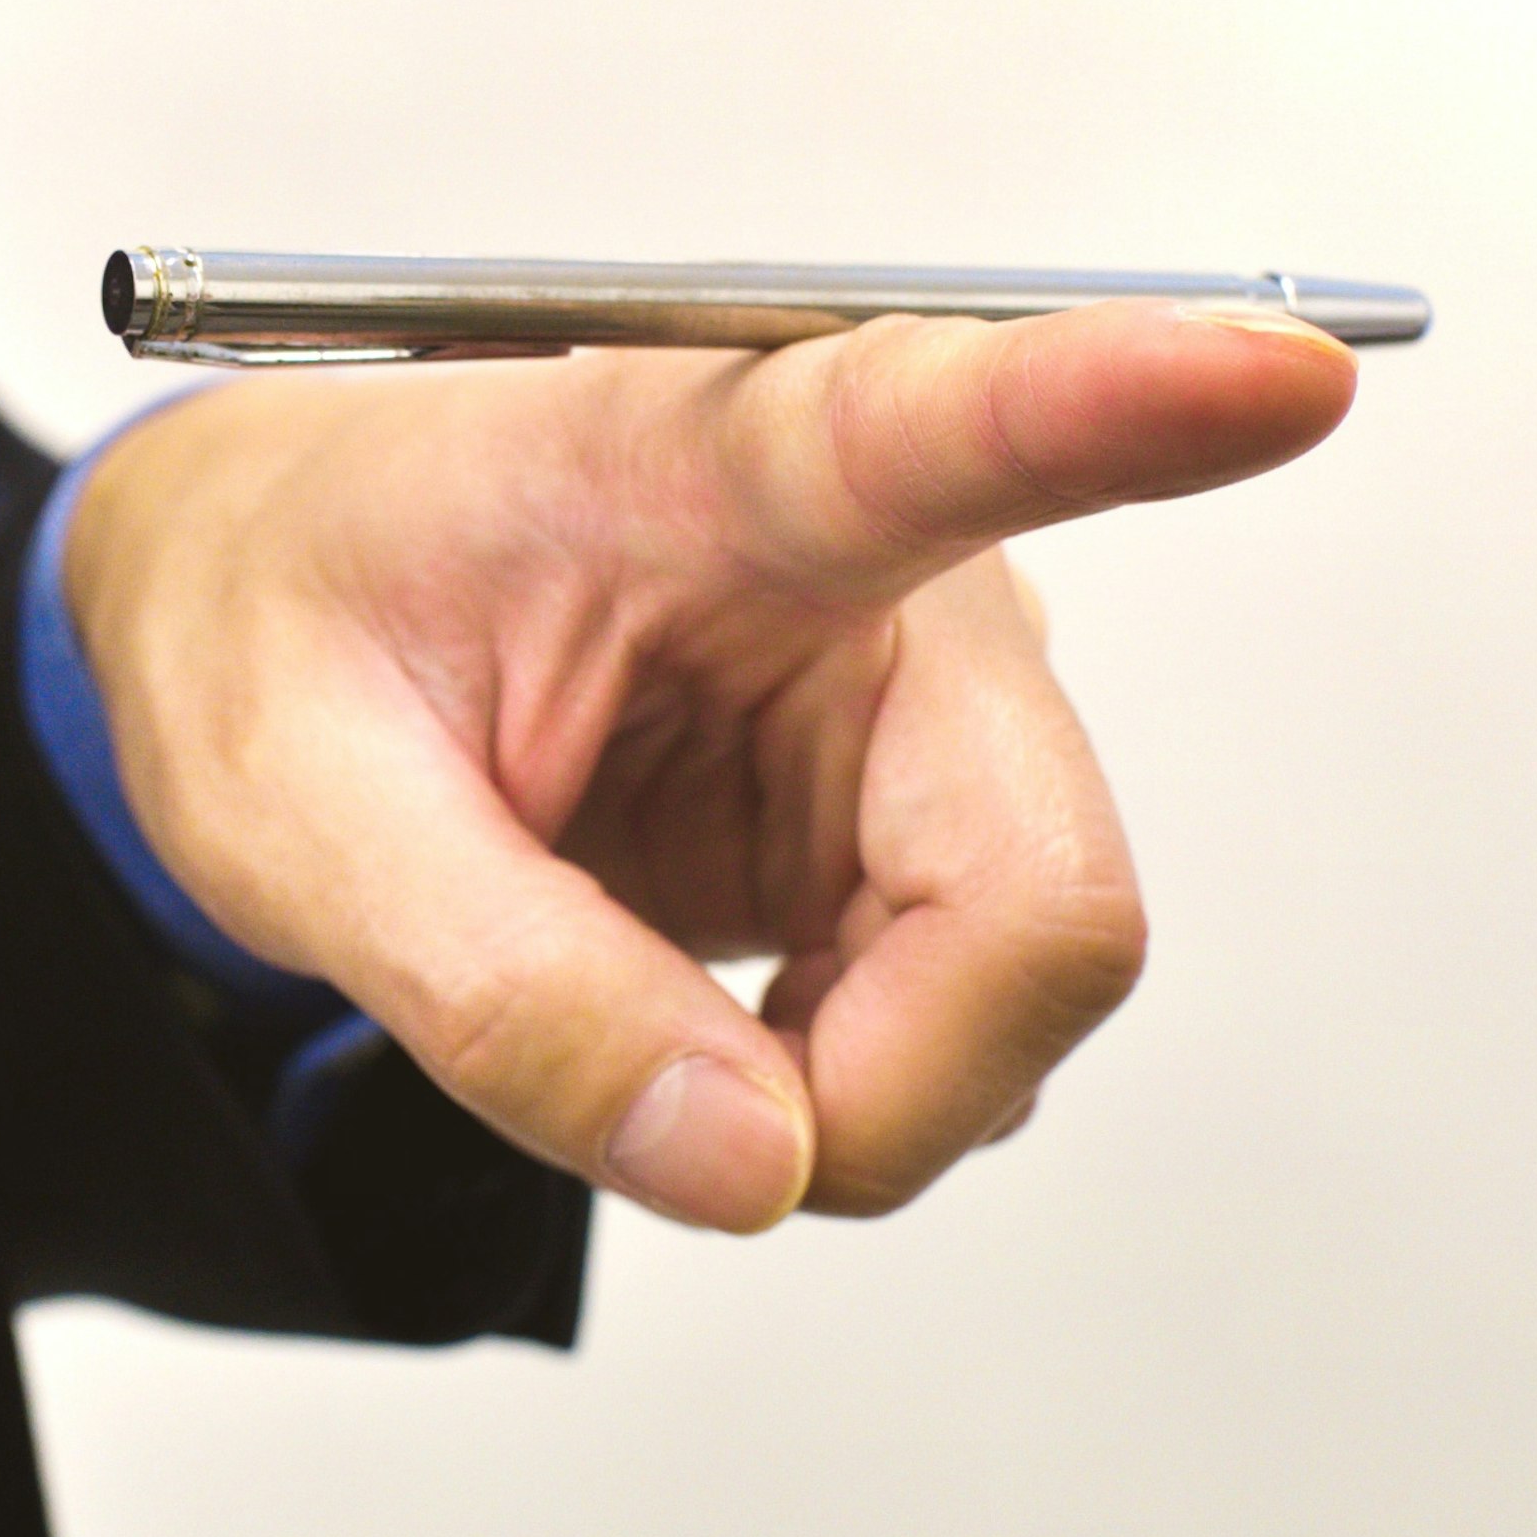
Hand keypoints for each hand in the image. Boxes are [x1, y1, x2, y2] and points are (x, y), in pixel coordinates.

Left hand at [61, 301, 1358, 1231]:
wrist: (261, 601)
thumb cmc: (275, 618)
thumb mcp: (295, 803)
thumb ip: (505, 986)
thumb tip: (753, 1163)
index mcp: (711, 465)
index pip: (938, 425)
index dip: (1122, 400)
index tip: (1275, 373)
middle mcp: (888, 571)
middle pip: (1040, 890)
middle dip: (884, 1071)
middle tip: (669, 1105)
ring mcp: (928, 705)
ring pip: (1017, 983)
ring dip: (836, 1078)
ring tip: (611, 976)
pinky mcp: (926, 814)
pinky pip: (962, 1020)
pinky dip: (828, 1077)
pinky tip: (684, 990)